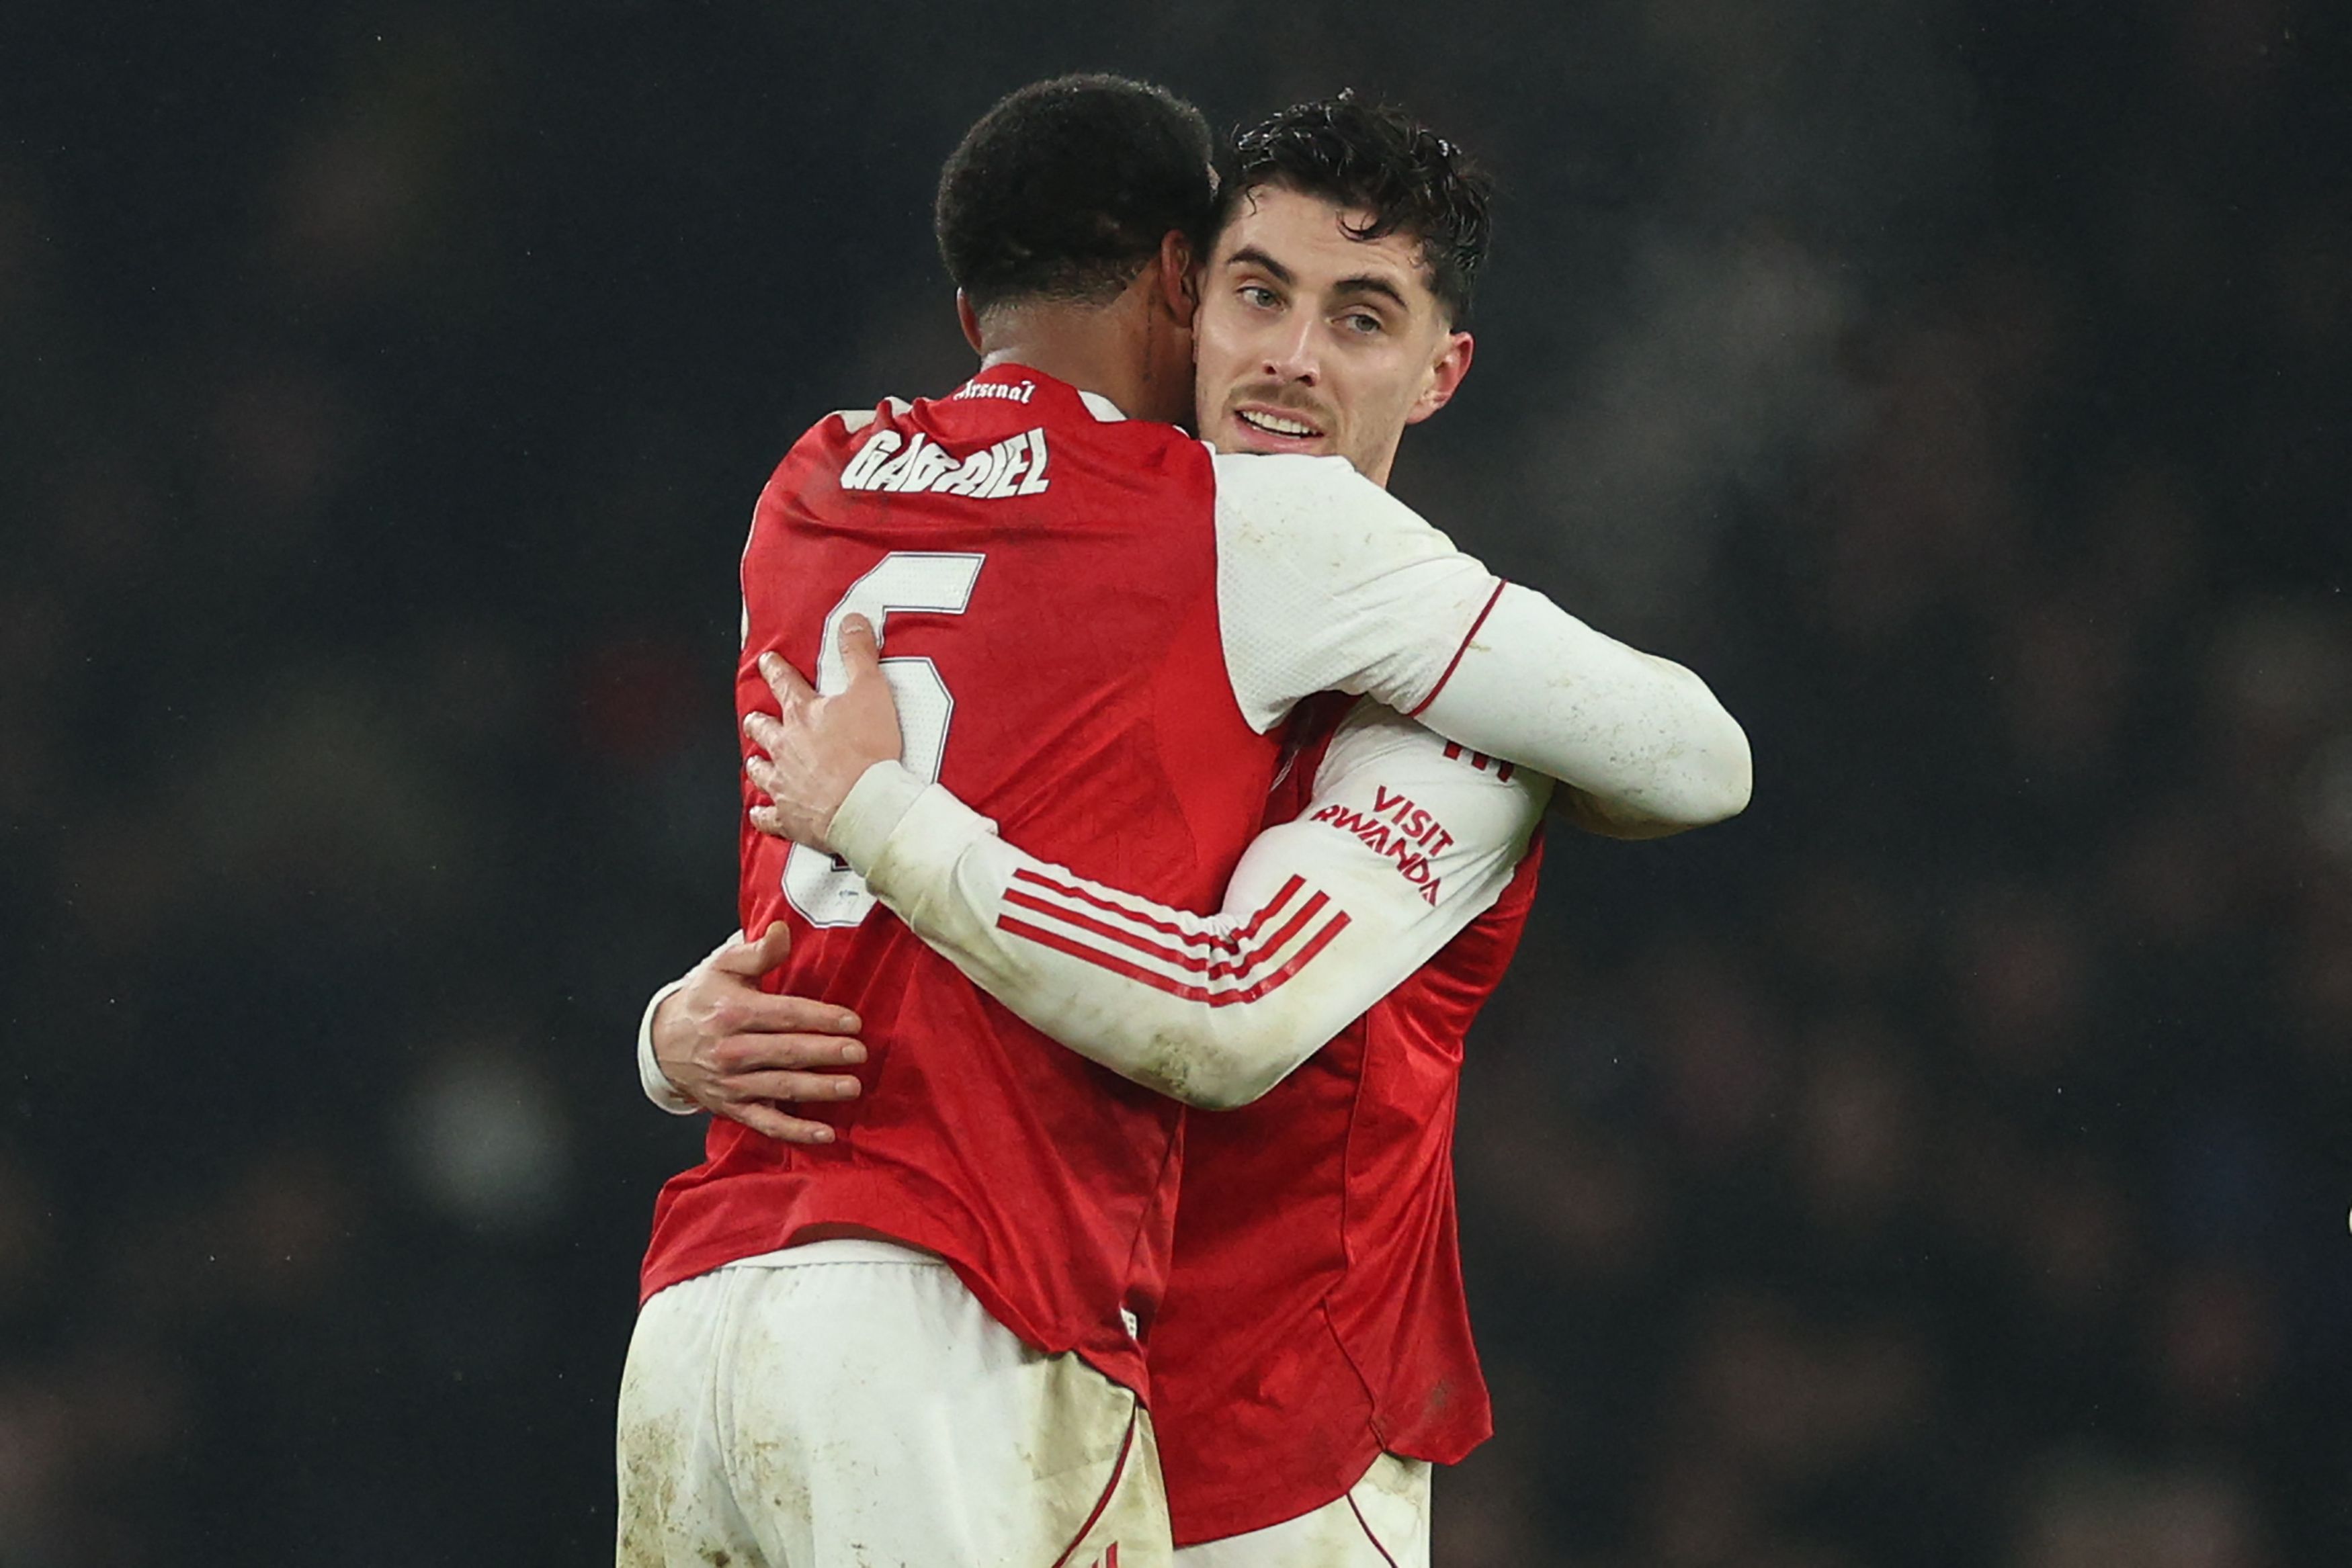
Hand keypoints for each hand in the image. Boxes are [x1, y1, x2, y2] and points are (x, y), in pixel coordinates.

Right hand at [651, 923, 866, 1143]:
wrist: (663, 1043)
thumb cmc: (703, 999)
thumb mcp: (722, 967)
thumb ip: (757, 952)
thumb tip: (782, 930)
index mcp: (732, 1012)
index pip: (784, 1015)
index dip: (820, 1018)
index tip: (853, 1022)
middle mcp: (731, 1050)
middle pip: (786, 1052)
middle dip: (825, 1053)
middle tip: (859, 1053)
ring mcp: (732, 1083)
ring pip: (780, 1087)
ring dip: (817, 1089)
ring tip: (851, 1087)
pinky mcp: (734, 1108)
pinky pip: (766, 1123)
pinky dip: (795, 1132)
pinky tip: (825, 1134)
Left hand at [743, 614, 904, 852]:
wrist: (865, 804)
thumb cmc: (867, 752)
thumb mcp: (871, 690)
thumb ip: (859, 654)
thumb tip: (851, 621)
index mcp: (803, 714)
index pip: (784, 683)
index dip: (775, 669)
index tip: (767, 662)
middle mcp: (786, 746)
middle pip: (764, 729)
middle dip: (758, 720)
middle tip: (755, 717)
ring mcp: (784, 782)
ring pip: (760, 770)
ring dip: (757, 763)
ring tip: (755, 761)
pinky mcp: (789, 815)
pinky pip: (768, 816)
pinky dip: (763, 814)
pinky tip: (759, 813)